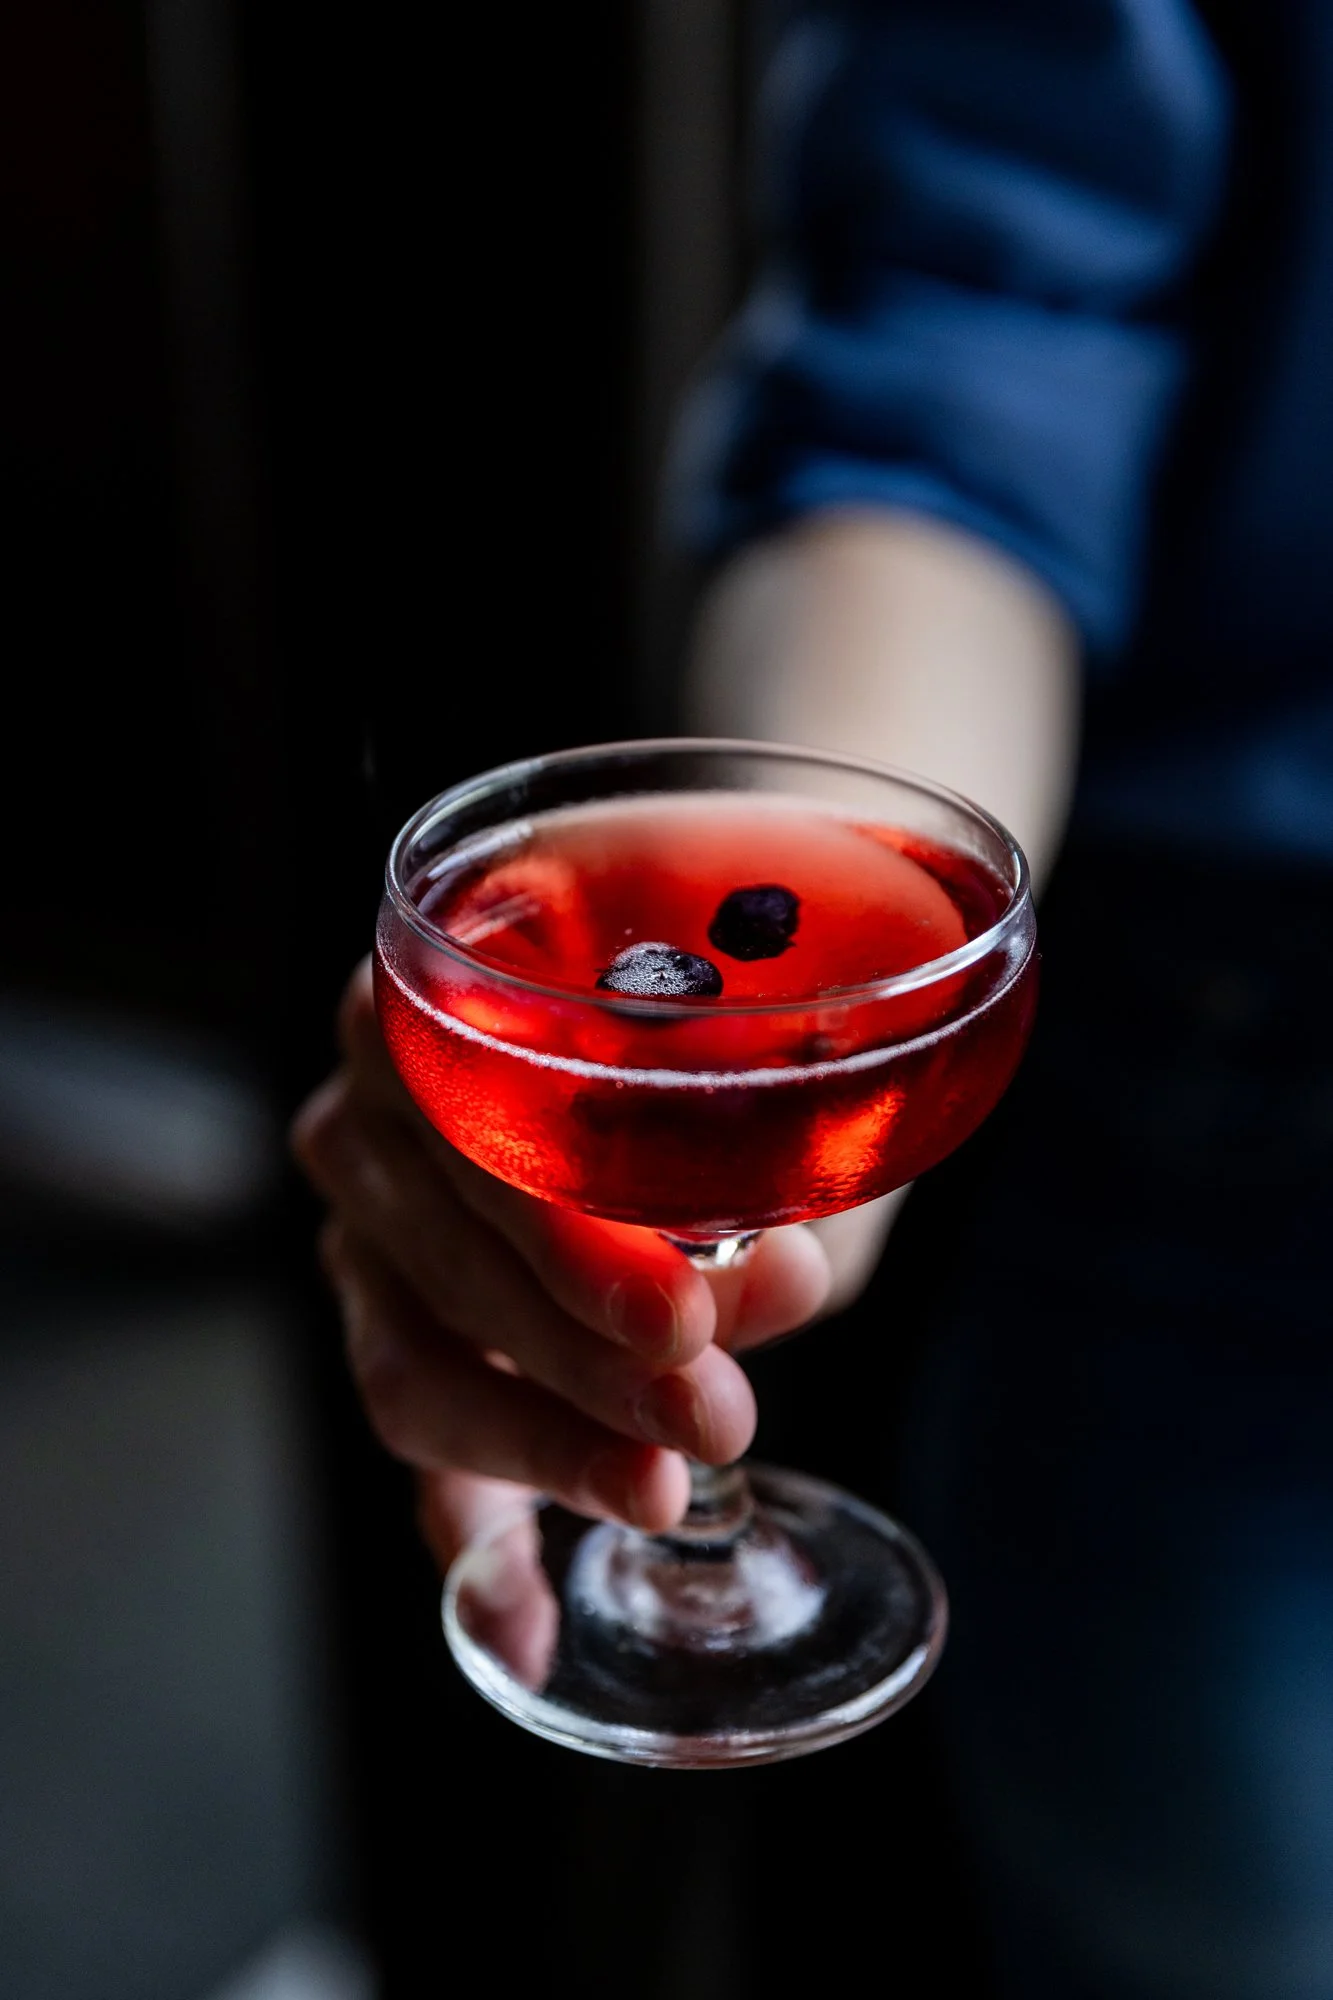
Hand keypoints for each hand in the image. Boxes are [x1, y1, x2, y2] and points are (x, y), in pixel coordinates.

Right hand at [291, 958, 900, 1572]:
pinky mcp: (397, 1324)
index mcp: (435, 998)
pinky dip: (474, 1543)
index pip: (462, 1138)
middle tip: (716, 1416)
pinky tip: (523, 1629)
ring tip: (665, 1493)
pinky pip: (419, 1445)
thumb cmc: (737, 1026)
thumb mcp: (760, 1083)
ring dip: (545, 1446)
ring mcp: (368, 1225)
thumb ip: (756, 1177)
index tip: (684, 1316)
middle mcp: (374, 1110)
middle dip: (585, 1362)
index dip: (565, 1238)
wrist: (726, 1005)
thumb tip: (770, 1281)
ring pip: (416, 1367)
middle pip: (446, 1264)